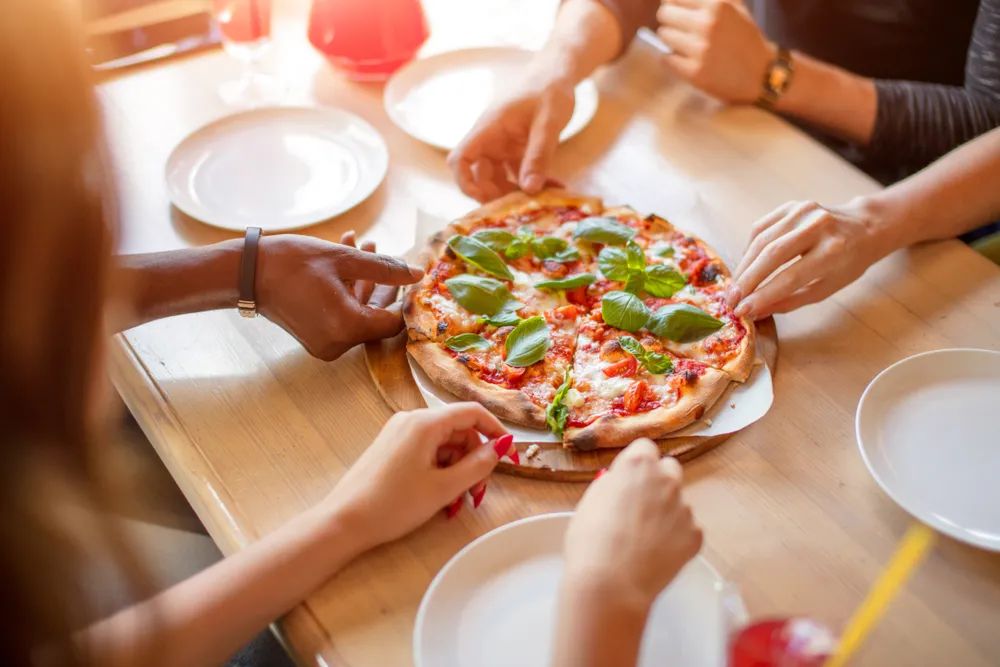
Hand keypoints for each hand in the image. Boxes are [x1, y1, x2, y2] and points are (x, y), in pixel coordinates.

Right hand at [255, 232, 422, 360]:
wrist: (246, 272)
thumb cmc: (293, 262)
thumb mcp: (345, 259)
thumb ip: (385, 268)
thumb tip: (417, 274)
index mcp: (349, 327)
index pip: (394, 321)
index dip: (405, 297)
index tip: (409, 274)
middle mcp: (339, 344)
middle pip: (376, 317)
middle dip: (382, 282)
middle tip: (384, 252)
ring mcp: (326, 344)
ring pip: (359, 313)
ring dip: (364, 282)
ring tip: (363, 245)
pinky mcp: (316, 338)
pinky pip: (342, 316)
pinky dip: (347, 292)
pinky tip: (347, 259)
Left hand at [321, 404, 511, 551]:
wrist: (344, 522)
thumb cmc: (393, 504)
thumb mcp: (443, 488)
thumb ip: (478, 465)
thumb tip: (502, 446)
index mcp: (425, 423)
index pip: (472, 413)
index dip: (496, 431)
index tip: (509, 457)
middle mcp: (411, 420)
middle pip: (458, 431)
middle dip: (474, 461)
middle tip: (477, 494)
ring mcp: (399, 433)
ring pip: (443, 445)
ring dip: (457, 471)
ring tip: (455, 504)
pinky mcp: (391, 448)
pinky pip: (427, 453)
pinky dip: (439, 472)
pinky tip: (440, 499)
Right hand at [448, 70, 571, 201]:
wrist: (557, 73)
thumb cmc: (550, 90)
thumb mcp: (548, 123)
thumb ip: (538, 156)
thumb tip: (529, 190)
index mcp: (488, 129)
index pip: (460, 159)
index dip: (464, 182)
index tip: (484, 199)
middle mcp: (490, 140)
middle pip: (479, 176)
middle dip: (496, 195)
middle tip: (522, 207)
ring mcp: (502, 146)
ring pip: (498, 178)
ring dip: (516, 191)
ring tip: (543, 199)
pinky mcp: (515, 150)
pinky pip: (517, 172)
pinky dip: (531, 182)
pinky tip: (553, 187)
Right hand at [562, 439, 702, 609]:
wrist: (610, 584)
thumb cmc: (591, 541)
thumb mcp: (591, 500)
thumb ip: (613, 484)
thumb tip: (621, 483)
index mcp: (638, 464)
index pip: (645, 448)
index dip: (635, 464)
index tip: (627, 479)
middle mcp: (667, 479)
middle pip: (669, 469)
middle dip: (658, 481)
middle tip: (639, 506)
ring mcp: (685, 507)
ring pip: (678, 503)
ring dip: (666, 513)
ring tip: (643, 540)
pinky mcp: (696, 535)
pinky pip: (687, 530)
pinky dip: (675, 539)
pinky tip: (656, 554)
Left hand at [656, 0, 773, 103]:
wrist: (761, 74)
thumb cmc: (744, 38)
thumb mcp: (734, 7)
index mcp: (717, 4)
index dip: (675, 6)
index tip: (681, 14)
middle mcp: (707, 24)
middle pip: (664, 15)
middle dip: (671, 21)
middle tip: (683, 31)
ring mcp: (700, 49)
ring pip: (663, 36)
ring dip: (672, 41)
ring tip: (690, 46)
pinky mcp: (694, 72)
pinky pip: (666, 58)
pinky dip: (674, 59)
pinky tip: (690, 60)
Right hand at [727, 199, 892, 318]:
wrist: (864, 227)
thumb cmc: (847, 263)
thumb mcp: (826, 288)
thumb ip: (790, 300)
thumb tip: (755, 311)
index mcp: (834, 251)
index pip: (789, 276)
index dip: (762, 295)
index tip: (742, 311)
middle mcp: (818, 226)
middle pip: (771, 255)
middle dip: (747, 280)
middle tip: (730, 300)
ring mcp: (802, 211)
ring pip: (761, 240)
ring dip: (743, 267)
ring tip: (734, 288)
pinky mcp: (790, 205)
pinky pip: (761, 228)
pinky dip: (748, 249)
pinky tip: (745, 266)